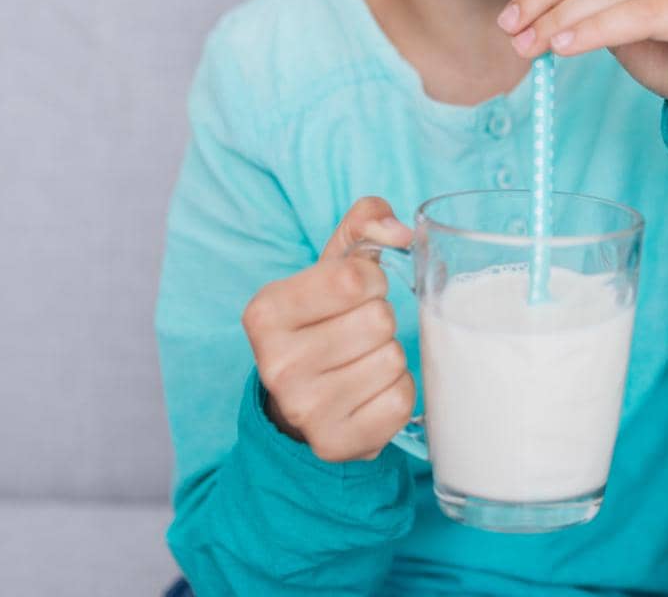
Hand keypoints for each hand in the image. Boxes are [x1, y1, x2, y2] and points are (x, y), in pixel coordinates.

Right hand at [242, 197, 415, 462]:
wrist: (301, 401)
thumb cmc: (325, 321)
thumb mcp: (333, 268)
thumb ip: (364, 225)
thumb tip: (401, 229)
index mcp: (266, 312)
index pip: (353, 278)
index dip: (371, 281)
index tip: (356, 293)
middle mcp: (276, 364)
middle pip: (378, 320)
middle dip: (380, 320)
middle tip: (357, 334)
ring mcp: (304, 410)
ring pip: (393, 359)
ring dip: (389, 356)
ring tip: (361, 362)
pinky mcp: (335, 443)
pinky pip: (401, 400)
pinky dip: (396, 391)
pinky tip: (369, 392)